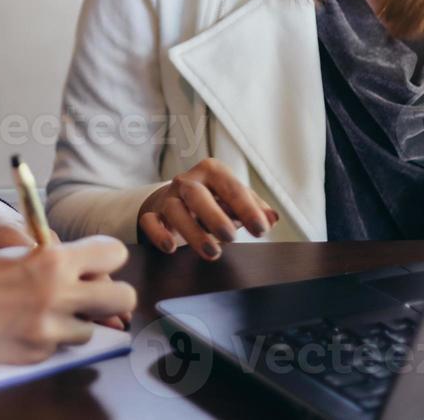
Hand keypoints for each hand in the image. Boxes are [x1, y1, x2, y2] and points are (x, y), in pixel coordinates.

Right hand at [0, 236, 136, 363]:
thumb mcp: (22, 256)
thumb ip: (61, 262)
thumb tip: (97, 276)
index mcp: (53, 258)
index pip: (114, 254)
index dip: (108, 258)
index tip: (98, 264)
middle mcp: (57, 292)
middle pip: (122, 296)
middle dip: (113, 296)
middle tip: (94, 296)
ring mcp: (48, 327)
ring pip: (91, 328)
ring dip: (75, 321)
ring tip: (43, 311)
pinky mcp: (37, 352)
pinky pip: (60, 347)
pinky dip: (48, 338)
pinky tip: (22, 326)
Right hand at [138, 158, 278, 259]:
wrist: (178, 198)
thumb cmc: (214, 199)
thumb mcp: (235, 200)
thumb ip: (254, 208)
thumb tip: (272, 218)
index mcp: (212, 171)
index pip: (231, 188)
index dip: (247, 209)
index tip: (261, 229)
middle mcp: (188, 181)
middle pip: (198, 195)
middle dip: (215, 217)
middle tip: (231, 237)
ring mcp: (168, 197)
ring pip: (175, 210)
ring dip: (192, 232)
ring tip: (211, 252)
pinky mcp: (153, 213)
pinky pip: (150, 221)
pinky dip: (159, 234)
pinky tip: (170, 246)